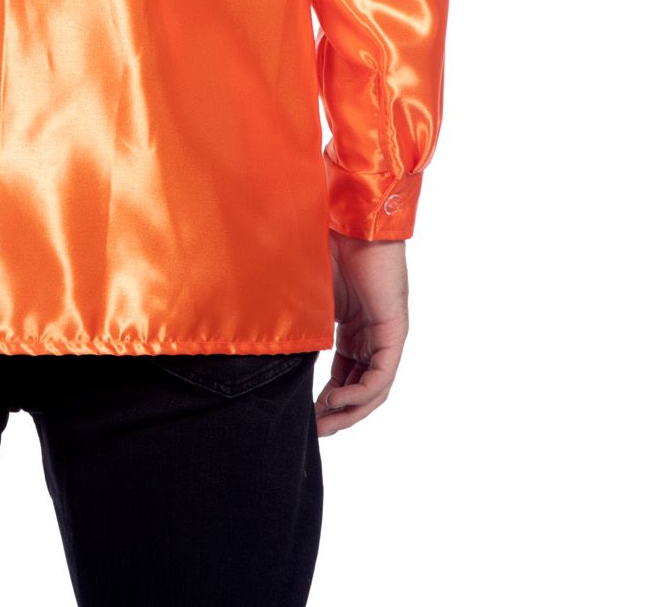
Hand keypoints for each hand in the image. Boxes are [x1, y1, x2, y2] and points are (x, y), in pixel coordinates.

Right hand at [314, 229, 409, 436]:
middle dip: (337, 414)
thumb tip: (258, 333)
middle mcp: (373, 335)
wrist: (350, 220)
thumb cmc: (326, 244)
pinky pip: (380, 377)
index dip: (327, 399)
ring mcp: (385, 335)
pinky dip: (359, 395)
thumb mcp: (306, 293)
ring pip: (373, 390)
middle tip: (313, 430)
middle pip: (361, 389)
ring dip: (349, 412)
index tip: (305, 414)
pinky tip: (335, 401)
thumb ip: (295, 317)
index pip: (346, 375)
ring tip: (323, 424)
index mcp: (355, 327)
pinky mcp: (393, 332)